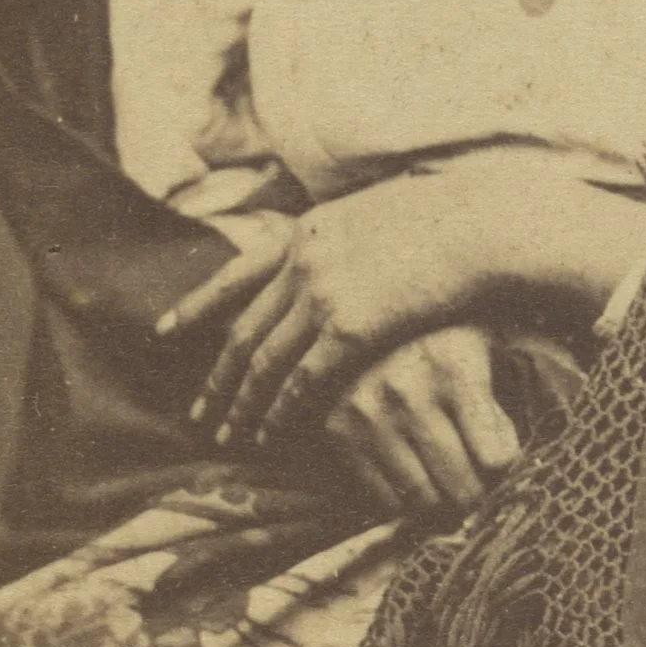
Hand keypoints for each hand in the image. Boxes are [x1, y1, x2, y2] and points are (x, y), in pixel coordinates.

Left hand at [159, 149, 645, 452]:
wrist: (479, 223)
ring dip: (242, 404)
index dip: (199, 305)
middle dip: (217, 378)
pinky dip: (281, 410)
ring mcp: (322, 294)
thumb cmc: (450, 218)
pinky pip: (303, 379)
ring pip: (265, 361)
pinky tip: (271, 432)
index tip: (167, 330)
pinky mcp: (349, 327)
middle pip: (243, 329)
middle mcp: (303, 261)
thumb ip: (350, 236)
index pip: (237, 274)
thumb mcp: (382, 211)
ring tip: (227, 435)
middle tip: (196, 413)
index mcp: (307, 231)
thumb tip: (343, 247)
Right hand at [320, 327, 523, 518]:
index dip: (504, 465)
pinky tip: (412, 472)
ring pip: (423, 501)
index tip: (499, 458)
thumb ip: (492, 408)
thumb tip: (500, 470)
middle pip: (463, 488)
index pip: (496, 458)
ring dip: (441, 501)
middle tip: (475, 482)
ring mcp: (369, 415)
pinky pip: (384, 499)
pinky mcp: (338, 430)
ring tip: (445, 480)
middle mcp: (408, 394)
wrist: (359, 303)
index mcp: (454, 368)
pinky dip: (404, 498)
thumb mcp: (477, 347)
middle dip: (476, 493)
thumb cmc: (434, 328)